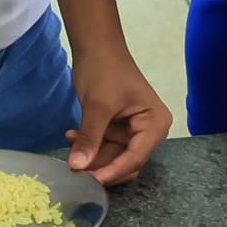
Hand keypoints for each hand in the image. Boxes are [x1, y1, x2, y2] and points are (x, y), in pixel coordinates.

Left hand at [67, 46, 172, 183]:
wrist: (95, 45)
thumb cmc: (105, 69)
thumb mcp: (97, 106)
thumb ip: (90, 138)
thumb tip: (78, 167)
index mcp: (155, 124)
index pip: (136, 157)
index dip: (113, 171)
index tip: (90, 181)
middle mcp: (149, 131)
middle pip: (126, 161)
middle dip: (101, 165)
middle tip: (75, 168)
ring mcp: (133, 130)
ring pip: (112, 156)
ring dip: (91, 154)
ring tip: (70, 142)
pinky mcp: (118, 128)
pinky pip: (104, 146)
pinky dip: (89, 144)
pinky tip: (71, 135)